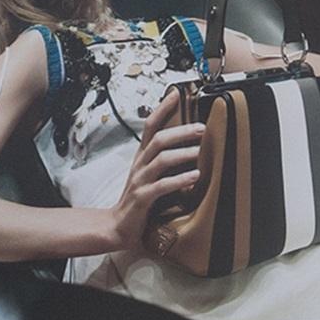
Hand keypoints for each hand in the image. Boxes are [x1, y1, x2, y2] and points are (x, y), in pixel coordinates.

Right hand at [97, 104, 205, 260]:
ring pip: (160, 159)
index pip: (150, 126)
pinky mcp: (142, 198)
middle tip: (201, 128)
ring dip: (182, 154)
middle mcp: (140, 165)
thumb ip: (165, 162)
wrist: (118, 226)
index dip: (162, 108)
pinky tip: (194, 177)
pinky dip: (179, 179)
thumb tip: (191, 148)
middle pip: (159, 139)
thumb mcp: (150, 176)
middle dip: (181, 131)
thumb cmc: (139, 200)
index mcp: (142, 157)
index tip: (176, 93)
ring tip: (200, 152)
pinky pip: (162, 185)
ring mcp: (140, 181)